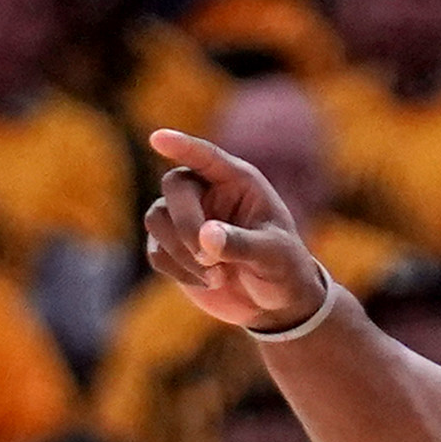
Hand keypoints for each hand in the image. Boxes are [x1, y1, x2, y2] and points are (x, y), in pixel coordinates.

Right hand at [144, 127, 335, 332]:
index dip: (181, 145)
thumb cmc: (283, 268)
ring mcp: (186, 218)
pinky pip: (157, 252)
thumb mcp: (273, 255)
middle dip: (186, 223)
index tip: (157, 138)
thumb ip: (241, 243)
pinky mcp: (173, 248)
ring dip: (181, 252)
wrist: (275, 303)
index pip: (205, 156)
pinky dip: (178, 270)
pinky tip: (209, 283)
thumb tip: (205, 238)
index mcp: (237, 181)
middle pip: (174, 186)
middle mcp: (207, 192)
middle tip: (208, 259)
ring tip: (218, 276)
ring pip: (157, 219)